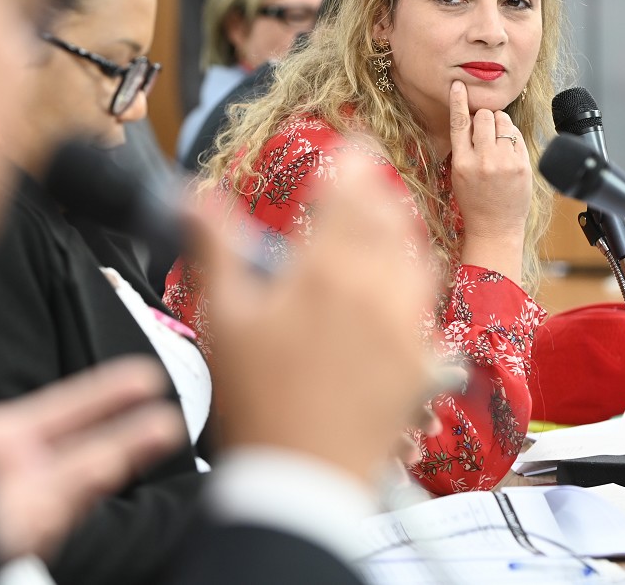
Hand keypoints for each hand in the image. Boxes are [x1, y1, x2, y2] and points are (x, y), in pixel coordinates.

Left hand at [0, 357, 184, 561]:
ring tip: (166, 427)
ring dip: (127, 450)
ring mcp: (20, 506)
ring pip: (86, 474)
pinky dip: (90, 476)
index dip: (105, 394)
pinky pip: (60, 502)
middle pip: (88, 442)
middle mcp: (16, 475)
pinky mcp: (15, 529)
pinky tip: (117, 456)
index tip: (144, 378)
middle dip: (130, 422)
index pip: (65, 411)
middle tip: (172, 402)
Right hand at [201, 152, 437, 486]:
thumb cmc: (255, 403)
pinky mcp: (421, 366)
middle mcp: (377, 291)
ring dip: (399, 235)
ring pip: (416, 260)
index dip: (353, 160)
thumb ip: (214, 247)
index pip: (352, 193)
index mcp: (328, 271)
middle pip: (389, 220)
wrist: (302, 481)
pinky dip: (414, 286)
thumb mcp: (222, 318)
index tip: (353, 143)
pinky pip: (428, 310)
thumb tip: (196, 196)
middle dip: (376, 192)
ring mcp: (406, 329)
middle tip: (363, 181)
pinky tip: (396, 293)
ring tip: (379, 230)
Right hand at [448, 80, 530, 281]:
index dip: (458, 101)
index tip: (459, 85)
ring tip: (498, 142)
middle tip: (485, 133)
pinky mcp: (523, 165)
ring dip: (499, 124)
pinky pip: (518, 135)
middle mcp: (483, 160)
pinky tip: (509, 152)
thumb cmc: (474, 201)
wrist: (495, 227)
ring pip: (502, 121)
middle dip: (484, 118)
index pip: (459, 123)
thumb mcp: (459, 174)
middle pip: (483, 116)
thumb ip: (464, 147)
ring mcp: (505, 162)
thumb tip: (473, 118)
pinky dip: (512, 137)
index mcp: (462, 162)